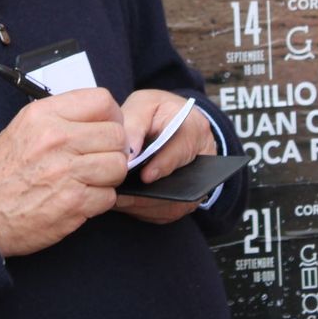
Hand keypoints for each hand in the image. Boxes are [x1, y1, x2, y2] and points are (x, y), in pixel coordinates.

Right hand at [0, 87, 127, 256]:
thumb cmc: (2, 171)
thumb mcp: (24, 127)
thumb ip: (61, 117)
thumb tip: (100, 117)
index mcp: (44, 115)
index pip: (102, 101)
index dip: (112, 116)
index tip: (107, 128)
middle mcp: (57, 139)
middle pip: (116, 135)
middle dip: (113, 149)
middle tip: (99, 159)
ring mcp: (67, 171)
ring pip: (118, 166)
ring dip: (109, 176)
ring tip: (90, 180)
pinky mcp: (74, 203)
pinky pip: (109, 196)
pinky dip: (100, 200)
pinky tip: (81, 199)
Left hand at [113, 89, 218, 224]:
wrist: (172, 122)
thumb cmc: (156, 112)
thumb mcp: (145, 105)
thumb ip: (135, 124)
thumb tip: (128, 154)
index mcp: (194, 128)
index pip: (182, 151)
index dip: (164, 166)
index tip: (145, 176)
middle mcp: (202, 159)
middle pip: (179, 187)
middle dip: (147, 193)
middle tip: (119, 193)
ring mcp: (196, 183)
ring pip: (171, 204)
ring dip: (141, 204)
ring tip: (115, 198)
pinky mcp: (184, 200)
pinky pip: (163, 213)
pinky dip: (141, 210)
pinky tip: (122, 202)